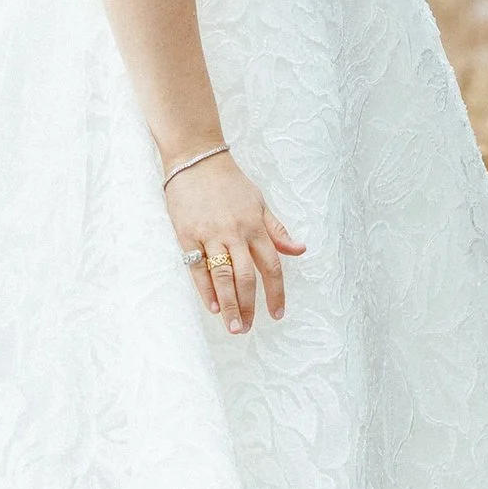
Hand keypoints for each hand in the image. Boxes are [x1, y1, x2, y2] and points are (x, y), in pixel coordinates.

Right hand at [169, 151, 305, 332]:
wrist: (196, 159)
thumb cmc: (230, 182)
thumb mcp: (259, 203)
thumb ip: (277, 231)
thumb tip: (300, 250)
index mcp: (255, 226)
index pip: (271, 266)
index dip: (276, 292)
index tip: (277, 314)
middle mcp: (235, 233)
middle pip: (247, 276)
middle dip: (250, 306)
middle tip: (248, 329)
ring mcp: (210, 234)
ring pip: (223, 275)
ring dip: (230, 304)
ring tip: (233, 326)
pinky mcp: (187, 234)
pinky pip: (197, 267)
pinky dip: (205, 289)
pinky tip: (213, 306)